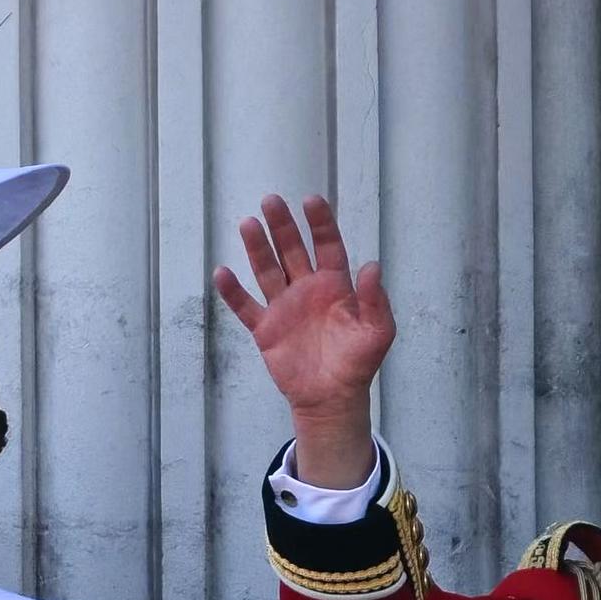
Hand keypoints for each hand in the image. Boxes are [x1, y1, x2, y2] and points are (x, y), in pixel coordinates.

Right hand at [211, 194, 394, 488]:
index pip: (327, 246)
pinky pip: (245, 307)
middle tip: (271, 200)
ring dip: (257, 248)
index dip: (320, 223)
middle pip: (292, 251)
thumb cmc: (358, 364)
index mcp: (335, 286)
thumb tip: (371, 266)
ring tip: (248, 224)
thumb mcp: (377, 332)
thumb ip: (374, 300)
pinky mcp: (265, 329)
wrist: (331, 399)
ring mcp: (284, 308)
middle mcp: (307, 290)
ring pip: (267, 270)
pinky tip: (222, 273)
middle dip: (282, 226)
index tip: (310, 200)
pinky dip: (233, 292)